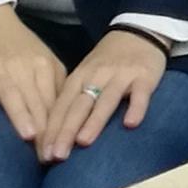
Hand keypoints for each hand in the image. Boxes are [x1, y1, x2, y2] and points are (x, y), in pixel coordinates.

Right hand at [0, 6, 67, 143]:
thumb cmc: (21, 51)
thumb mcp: (44, 63)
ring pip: (9, 92)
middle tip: (47, 157)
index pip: (53, 103)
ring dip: (19, 112)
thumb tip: (68, 122)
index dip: (57, 129)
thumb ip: (55, 88)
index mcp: (44, 67)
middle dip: (42, 130)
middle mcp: (22, 67)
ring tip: (27, 134)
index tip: (60, 154)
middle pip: (35, 101)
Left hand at [38, 28, 166, 161]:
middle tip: (56, 156)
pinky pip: (140, 93)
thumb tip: (53, 137)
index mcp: (79, 77)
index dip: (51, 130)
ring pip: (106, 99)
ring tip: (83, 142)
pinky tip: (130, 124)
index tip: (42, 155)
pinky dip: (136, 108)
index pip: (61, 106)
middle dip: (66, 131)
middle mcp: (97, 76)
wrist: (139, 31)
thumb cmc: (107, 62)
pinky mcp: (145, 76)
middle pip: (79, 105)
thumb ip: (73, 101)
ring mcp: (122, 75)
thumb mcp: (86, 76)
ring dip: (94, 120)